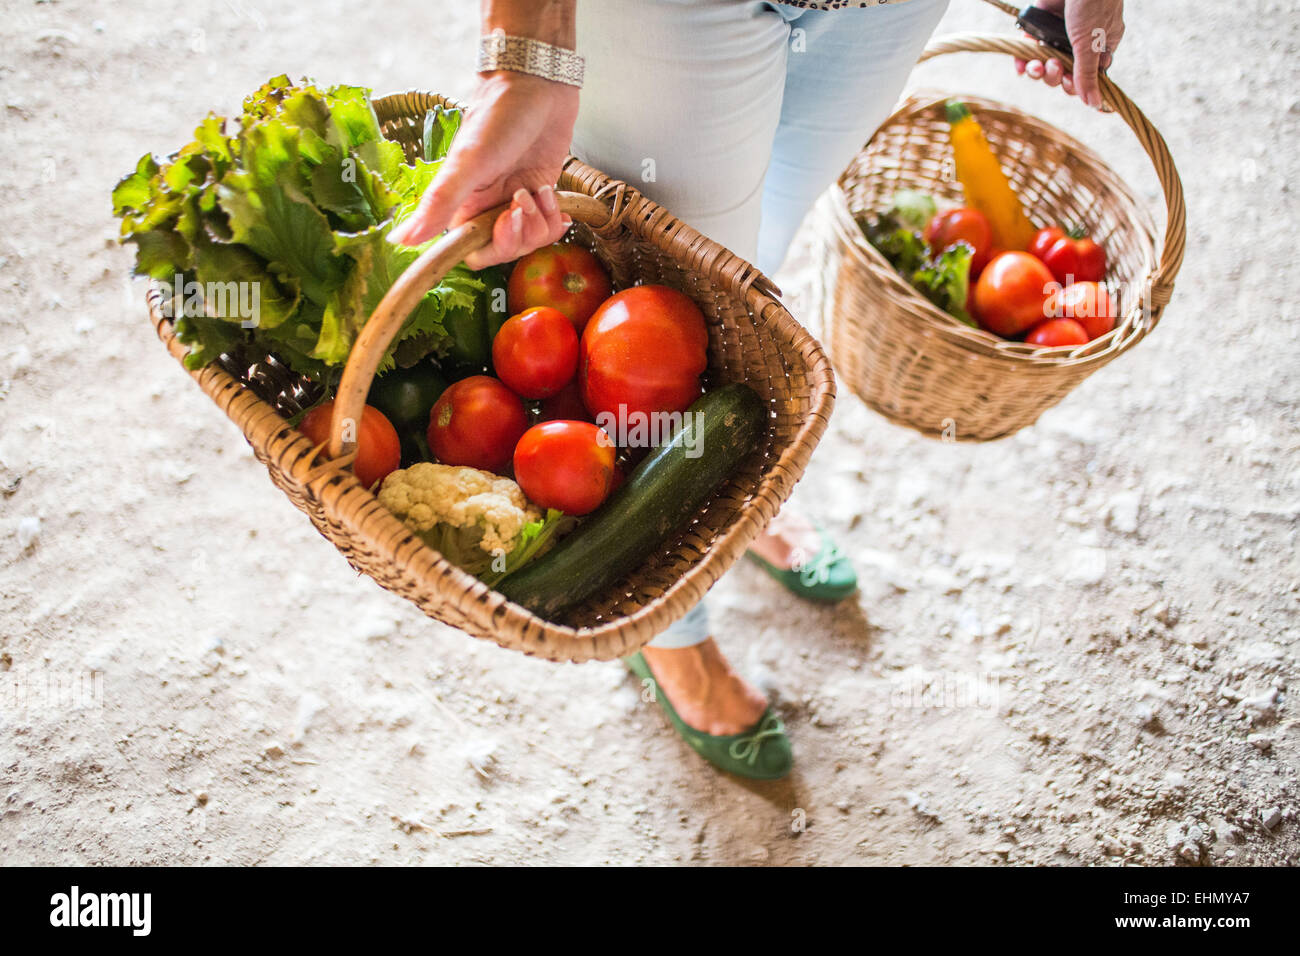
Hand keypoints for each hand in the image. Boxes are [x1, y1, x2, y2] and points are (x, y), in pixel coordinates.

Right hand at [388, 71, 578, 267]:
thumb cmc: (498, 115)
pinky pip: (547, 227)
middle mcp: (486, 206)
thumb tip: (402, 241)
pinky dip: (555, 218)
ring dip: (541, 223)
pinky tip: (553, 196)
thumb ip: (439, 203)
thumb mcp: (468, 162)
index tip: (504, 222)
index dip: (492, 249)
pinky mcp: (538, 194)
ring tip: (539, 192)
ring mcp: (514, 201)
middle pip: (504, 251)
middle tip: (524, 203)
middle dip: (520, 236)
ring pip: (528, 241)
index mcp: (462, 203)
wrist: (537, 84)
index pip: (471, 252)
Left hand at [1013, 0, 1124, 108]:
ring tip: (1037, 64)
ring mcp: (1059, 32)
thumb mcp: (1090, 43)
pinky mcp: (1040, 25)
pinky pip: (1028, 50)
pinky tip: (1021, 63)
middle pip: (1063, 73)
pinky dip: (1023, 59)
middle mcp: (1081, 40)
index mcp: (1102, 45)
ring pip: (1045, 64)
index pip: (1087, 77)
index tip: (1069, 84)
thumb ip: (1087, 75)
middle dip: (1055, 75)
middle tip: (1053, 66)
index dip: (1075, 85)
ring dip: (1038, 70)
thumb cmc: (1093, 3)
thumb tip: (1095, 105)